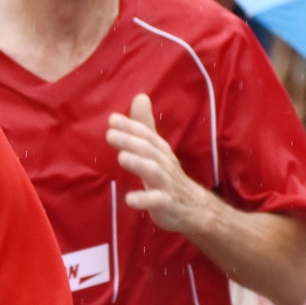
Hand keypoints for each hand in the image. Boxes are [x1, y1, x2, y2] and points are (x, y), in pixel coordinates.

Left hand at [106, 93, 212, 232]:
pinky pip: (157, 201)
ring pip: (154, 171)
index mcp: (160, 150)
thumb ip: (146, 126)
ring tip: (122, 158)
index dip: (130, 126)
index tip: (112, 119)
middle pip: (148, 150)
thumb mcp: (158, 149)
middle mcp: (164, 164)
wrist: (195, 207)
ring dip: (138, 164)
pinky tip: (130, 199)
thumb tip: (140, 96)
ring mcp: (166, 184)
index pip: (145, 135)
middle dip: (130, 141)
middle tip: (110, 134)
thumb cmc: (169, 175)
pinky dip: (144, 200)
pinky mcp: (167, 204)